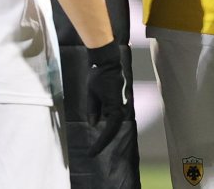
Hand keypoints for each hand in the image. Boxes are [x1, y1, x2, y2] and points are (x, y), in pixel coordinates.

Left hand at [86, 41, 126, 155]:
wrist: (107, 61)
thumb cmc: (98, 76)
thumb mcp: (91, 94)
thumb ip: (93, 111)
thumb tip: (94, 125)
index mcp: (116, 107)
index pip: (109, 131)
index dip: (101, 143)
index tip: (91, 153)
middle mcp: (122, 107)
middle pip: (113, 129)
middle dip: (103, 141)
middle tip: (92, 152)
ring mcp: (122, 103)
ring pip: (114, 123)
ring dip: (106, 132)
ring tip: (95, 144)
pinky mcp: (119, 100)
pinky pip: (113, 115)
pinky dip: (107, 122)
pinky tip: (99, 128)